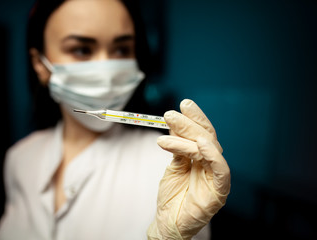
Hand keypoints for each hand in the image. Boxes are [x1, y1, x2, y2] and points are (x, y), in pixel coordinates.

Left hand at [147, 99, 230, 239]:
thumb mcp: (174, 165)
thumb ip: (178, 147)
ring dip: (189, 136)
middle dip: (189, 123)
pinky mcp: (219, 191)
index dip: (194, 118)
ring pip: (209, 149)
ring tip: (171, 127)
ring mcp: (216, 177)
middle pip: (206, 137)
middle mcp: (211, 164)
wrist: (167, 222)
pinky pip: (221, 170)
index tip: (183, 104)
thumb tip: (174, 123)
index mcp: (202, 158)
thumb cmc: (172, 196)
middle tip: (170, 114)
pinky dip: (213, 155)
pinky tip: (200, 143)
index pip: (202, 133)